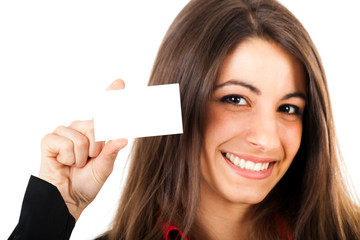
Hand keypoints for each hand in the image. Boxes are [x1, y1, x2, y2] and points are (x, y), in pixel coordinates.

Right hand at [39, 79, 126, 220]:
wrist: (69, 199)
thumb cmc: (87, 182)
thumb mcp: (104, 168)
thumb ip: (111, 152)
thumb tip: (123, 139)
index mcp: (94, 132)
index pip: (102, 111)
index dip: (111, 95)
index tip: (120, 83)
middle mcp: (79, 128)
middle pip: (95, 126)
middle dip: (96, 148)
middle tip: (90, 160)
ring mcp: (64, 133)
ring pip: (81, 137)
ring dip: (82, 157)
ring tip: (76, 164)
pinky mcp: (50, 140)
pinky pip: (65, 142)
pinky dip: (69, 157)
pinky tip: (64, 162)